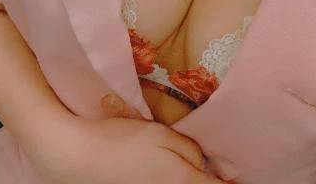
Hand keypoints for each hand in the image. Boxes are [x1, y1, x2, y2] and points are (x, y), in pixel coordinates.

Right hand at [22, 93, 226, 183]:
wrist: (76, 157)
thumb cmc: (121, 142)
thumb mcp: (161, 136)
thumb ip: (190, 151)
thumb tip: (204, 165)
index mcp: (182, 181)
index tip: (240, 180)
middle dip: (209, 179)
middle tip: (218, 172)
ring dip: (192, 178)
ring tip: (196, 169)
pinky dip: (173, 179)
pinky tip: (164, 170)